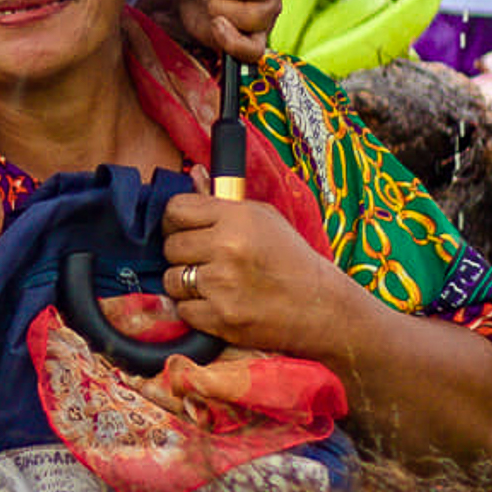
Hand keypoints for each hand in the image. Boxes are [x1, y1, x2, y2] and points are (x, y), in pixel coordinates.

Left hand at [160, 191, 358, 356]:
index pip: (175, 209)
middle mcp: (228, 248)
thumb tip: (193, 173)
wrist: (320, 307)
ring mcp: (223, 285)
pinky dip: (195, 309)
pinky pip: (183, 309)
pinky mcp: (221, 317)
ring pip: (172, 279)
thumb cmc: (290, 258)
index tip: (184, 228)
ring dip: (187, 283)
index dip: (176, 220)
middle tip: (204, 259)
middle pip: (170, 246)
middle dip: (183, 254)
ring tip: (213, 282)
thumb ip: (222, 200)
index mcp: (237, 218)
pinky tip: (219, 302)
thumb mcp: (263, 218)